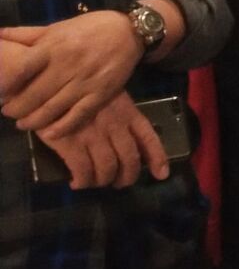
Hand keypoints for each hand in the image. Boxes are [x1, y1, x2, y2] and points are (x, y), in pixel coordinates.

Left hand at [0, 13, 144, 137]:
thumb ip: (27, 33)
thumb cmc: (90, 28)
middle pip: (33, 95)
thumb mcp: (57, 27)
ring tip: (24, 124)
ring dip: (33, 121)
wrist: (130, 32)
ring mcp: (85, 82)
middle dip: (15, 109)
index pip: (22, 69)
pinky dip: (62, 127)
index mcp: (53, 47)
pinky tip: (50, 133)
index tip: (0, 92)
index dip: (6, 84)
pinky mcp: (101, 94)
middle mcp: (67, 65)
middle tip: (9, 112)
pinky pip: (78, 115)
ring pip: (52, 109)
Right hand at [40, 92, 168, 189]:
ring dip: (103, 181)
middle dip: (127, 177)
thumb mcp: (106, 97)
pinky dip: (83, 181)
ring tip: (96, 182)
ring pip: (108, 168)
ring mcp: (94, 134)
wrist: (47, 85)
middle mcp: (115, 125)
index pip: (148, 137)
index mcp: (127, 112)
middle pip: (130, 159)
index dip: (158, 158)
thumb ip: (118, 115)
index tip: (161, 174)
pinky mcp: (71, 143)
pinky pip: (83, 171)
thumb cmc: (77, 91)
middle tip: (119, 183)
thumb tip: (126, 144)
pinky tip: (77, 183)